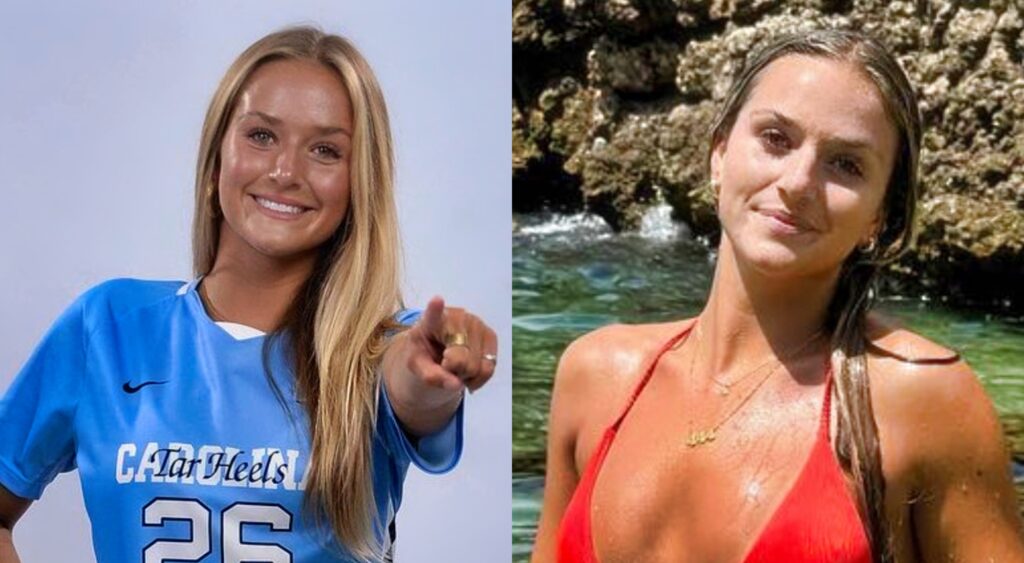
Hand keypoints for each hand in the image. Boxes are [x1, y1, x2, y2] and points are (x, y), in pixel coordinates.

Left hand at [383, 296, 497, 435]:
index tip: (437, 300)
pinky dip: (479, 378)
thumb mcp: (417, 367)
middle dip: (454, 372)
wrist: (438, 350)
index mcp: (430, 322)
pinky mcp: (490, 335)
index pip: (433, 315)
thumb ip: (431, 376)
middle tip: (444, 366)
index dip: (435, 309)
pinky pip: (490, 368)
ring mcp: (477, 324)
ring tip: (456, 367)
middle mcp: (457, 317)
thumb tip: (456, 385)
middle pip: (461, 360)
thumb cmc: (424, 354)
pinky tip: (468, 373)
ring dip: (467, 377)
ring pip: (478, 367)